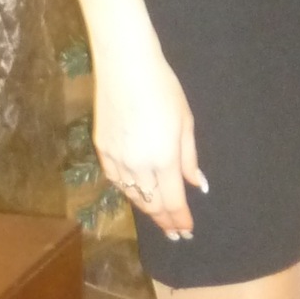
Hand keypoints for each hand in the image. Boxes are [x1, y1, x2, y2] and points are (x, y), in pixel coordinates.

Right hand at [92, 40, 206, 240]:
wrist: (125, 66)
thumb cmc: (163, 89)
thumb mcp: (185, 122)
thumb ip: (190, 158)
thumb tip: (198, 185)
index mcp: (163, 159)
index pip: (173, 201)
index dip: (180, 219)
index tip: (187, 230)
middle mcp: (138, 165)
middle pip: (152, 204)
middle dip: (165, 220)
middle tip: (175, 233)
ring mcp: (116, 159)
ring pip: (132, 195)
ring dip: (147, 209)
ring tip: (158, 217)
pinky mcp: (101, 149)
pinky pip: (116, 180)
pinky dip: (128, 191)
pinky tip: (136, 193)